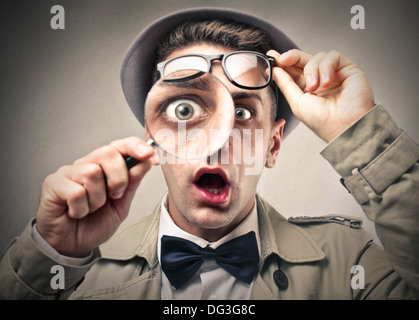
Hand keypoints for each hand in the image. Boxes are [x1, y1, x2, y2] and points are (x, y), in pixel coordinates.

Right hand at [36, 137, 155, 256]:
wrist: (73, 244)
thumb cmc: (95, 223)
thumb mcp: (122, 204)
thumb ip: (133, 183)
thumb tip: (145, 161)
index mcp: (105, 167)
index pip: (121, 145)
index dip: (136, 147)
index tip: (150, 155)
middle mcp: (87, 164)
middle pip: (108, 153)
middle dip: (119, 179)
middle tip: (113, 196)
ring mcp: (68, 172)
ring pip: (92, 173)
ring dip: (97, 199)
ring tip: (90, 208)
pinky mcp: (53, 183)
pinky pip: (76, 192)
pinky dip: (81, 208)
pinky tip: (76, 212)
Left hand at [268, 49, 374, 141]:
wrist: (343, 126)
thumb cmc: (322, 120)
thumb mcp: (296, 102)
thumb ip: (286, 84)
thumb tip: (274, 70)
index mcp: (308, 89)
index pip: (294, 70)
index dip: (283, 63)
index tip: (271, 57)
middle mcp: (321, 79)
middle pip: (304, 59)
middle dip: (292, 57)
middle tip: (282, 59)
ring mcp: (334, 74)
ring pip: (317, 57)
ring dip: (311, 70)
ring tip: (313, 87)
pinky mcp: (348, 69)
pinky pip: (333, 56)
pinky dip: (326, 67)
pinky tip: (326, 83)